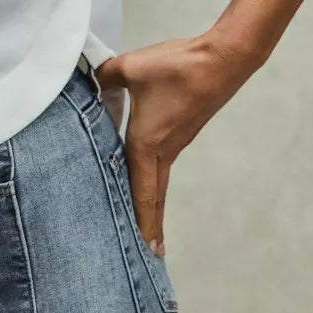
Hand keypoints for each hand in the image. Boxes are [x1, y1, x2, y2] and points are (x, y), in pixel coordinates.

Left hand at [93, 31, 261, 254]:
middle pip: (155, 194)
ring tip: (145, 221)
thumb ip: (105, 76)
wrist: (220, 61)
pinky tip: (146, 172)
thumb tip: (93, 81)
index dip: (140, 219)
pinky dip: (156, 178)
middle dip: (150, 223)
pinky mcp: (183, 130)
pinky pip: (164, 161)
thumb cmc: (176, 67)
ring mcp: (177, 141)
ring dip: (152, 201)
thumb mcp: (130, 67)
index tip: (144, 249)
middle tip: (149, 252)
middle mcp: (164, 149)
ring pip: (160, 178)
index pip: (140, 189)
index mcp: (147, 141)